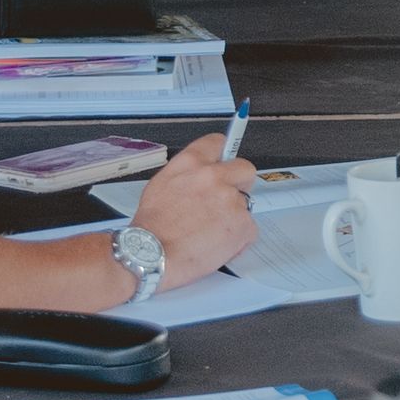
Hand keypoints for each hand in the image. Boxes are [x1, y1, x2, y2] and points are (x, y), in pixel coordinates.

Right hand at [125, 133, 259, 288]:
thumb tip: (202, 174)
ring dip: (233, 216)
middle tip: (225, 201)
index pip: (217, 143)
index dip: (222, 156)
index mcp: (191, 163)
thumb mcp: (161, 185)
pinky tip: (217, 244)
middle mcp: (214, 176)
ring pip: (245, 204)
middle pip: (245, 169)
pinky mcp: (243, 224)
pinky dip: (238, 239)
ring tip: (210, 231)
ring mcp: (231, 200)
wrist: (151, 256)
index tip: (223, 164)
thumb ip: (188, 175)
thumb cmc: (151, 228)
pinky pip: (249, 229)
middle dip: (239, 183)